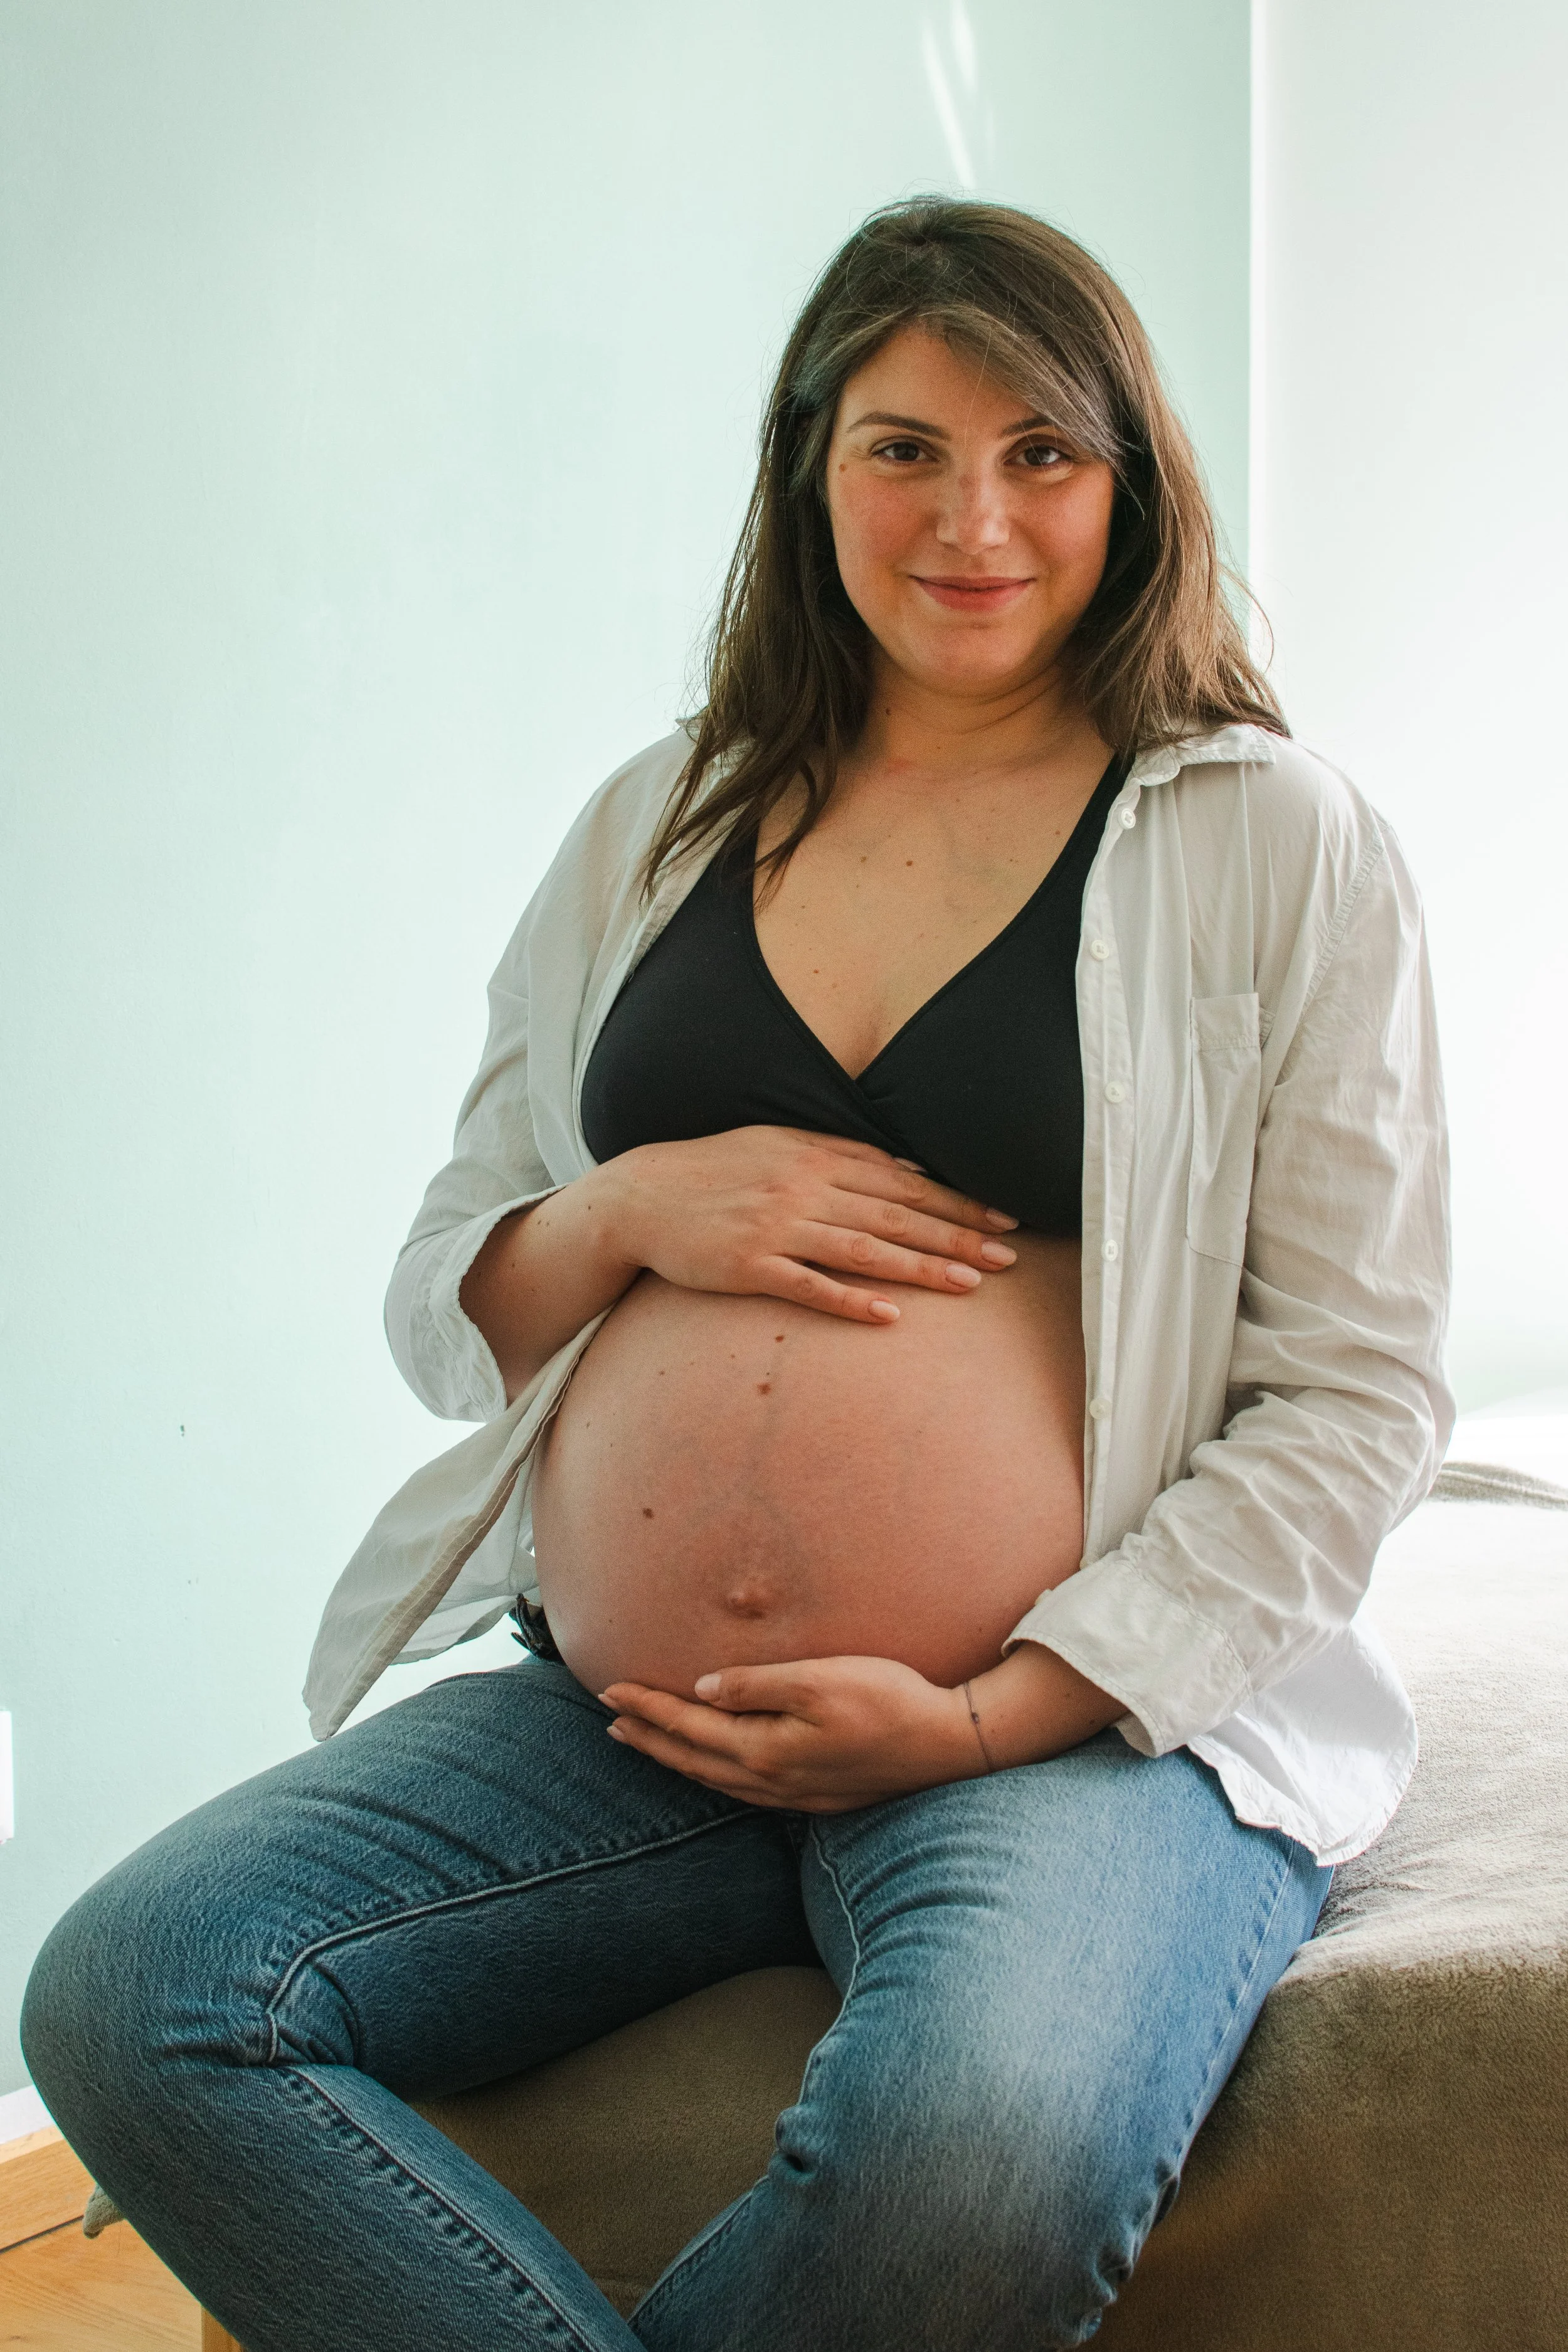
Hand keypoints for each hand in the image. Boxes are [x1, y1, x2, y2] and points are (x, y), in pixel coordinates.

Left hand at [599, 1656, 977, 1811]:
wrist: (946, 1744)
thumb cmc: (888, 1701)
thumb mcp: (820, 1680)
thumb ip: (757, 1685)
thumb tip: (702, 1689)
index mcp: (765, 1749)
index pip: (688, 1726)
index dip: (646, 1708)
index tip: (609, 1690)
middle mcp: (771, 1780)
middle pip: (692, 1759)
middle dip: (648, 1739)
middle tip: (610, 1721)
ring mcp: (793, 1794)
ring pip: (714, 1779)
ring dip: (676, 1759)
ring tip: (645, 1743)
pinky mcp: (815, 1795)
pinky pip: (742, 1791)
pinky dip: (712, 1775)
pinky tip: (712, 1767)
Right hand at [605, 1125, 1017, 1326]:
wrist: (640, 1198)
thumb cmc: (716, 1172)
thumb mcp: (779, 1144)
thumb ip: (843, 1154)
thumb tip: (909, 1170)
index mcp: (815, 1155)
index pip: (902, 1181)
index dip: (957, 1201)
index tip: (1002, 1217)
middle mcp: (803, 1188)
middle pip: (895, 1215)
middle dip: (957, 1236)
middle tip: (1008, 1259)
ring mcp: (776, 1228)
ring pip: (863, 1250)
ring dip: (921, 1267)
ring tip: (970, 1285)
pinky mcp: (748, 1266)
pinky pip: (808, 1287)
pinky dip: (850, 1301)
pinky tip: (890, 1317)